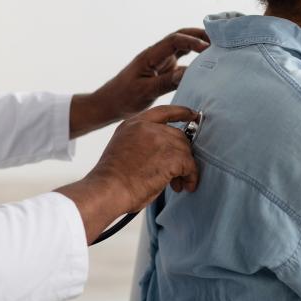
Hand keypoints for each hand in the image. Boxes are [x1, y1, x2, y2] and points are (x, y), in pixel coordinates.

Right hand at [56, 105, 199, 242]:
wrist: (108, 189)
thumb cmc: (111, 179)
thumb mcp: (122, 148)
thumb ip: (141, 142)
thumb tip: (162, 153)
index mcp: (133, 124)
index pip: (163, 111)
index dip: (180, 112)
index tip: (192, 114)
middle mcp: (147, 127)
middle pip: (178, 135)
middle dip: (181, 154)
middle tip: (178, 174)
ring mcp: (160, 139)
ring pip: (185, 151)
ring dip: (185, 169)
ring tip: (178, 184)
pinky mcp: (171, 156)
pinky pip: (190, 165)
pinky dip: (190, 177)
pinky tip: (184, 187)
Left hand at [70, 28, 209, 137]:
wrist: (110, 103)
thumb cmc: (124, 97)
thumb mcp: (145, 92)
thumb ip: (166, 81)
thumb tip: (187, 72)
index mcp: (150, 56)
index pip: (174, 40)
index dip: (192, 41)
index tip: (208, 48)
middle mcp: (157, 55)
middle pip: (180, 36)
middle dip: (199, 34)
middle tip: (220, 38)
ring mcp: (160, 61)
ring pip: (182, 47)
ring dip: (198, 44)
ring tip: (219, 47)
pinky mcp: (163, 70)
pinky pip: (182, 60)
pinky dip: (195, 59)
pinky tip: (208, 63)